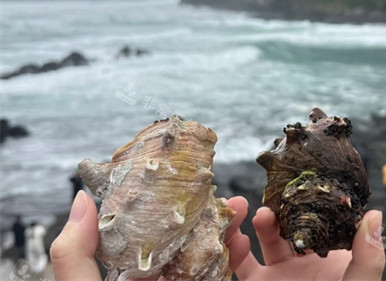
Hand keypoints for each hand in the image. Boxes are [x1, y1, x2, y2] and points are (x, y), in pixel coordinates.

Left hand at [50, 191, 248, 280]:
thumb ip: (76, 258)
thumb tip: (82, 200)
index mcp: (128, 274)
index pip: (144, 230)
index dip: (163, 202)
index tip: (182, 179)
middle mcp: (159, 278)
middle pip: (182, 237)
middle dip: (205, 212)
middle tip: (222, 193)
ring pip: (207, 252)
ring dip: (226, 229)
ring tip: (240, 209)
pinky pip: (222, 271)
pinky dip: (237, 256)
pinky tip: (245, 240)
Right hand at [227, 207, 385, 280]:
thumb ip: (367, 257)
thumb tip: (374, 214)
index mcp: (330, 254)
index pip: (319, 218)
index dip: (308, 199)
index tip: (301, 183)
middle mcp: (303, 258)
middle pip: (290, 222)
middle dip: (281, 205)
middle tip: (274, 196)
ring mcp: (280, 271)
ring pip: (263, 237)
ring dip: (257, 220)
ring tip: (257, 212)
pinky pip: (241, 263)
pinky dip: (235, 247)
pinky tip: (237, 238)